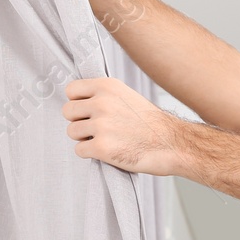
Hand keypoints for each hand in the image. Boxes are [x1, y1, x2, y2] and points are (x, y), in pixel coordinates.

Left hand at [62, 77, 184, 175]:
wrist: (172, 143)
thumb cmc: (151, 123)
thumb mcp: (127, 96)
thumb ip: (103, 96)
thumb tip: (78, 102)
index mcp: (107, 87)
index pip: (71, 90)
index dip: (77, 102)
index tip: (87, 111)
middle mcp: (102, 103)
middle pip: (67, 111)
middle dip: (79, 121)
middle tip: (95, 129)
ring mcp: (101, 126)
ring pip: (71, 132)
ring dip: (84, 138)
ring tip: (104, 139)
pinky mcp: (101, 148)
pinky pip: (79, 150)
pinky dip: (90, 153)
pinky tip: (106, 151)